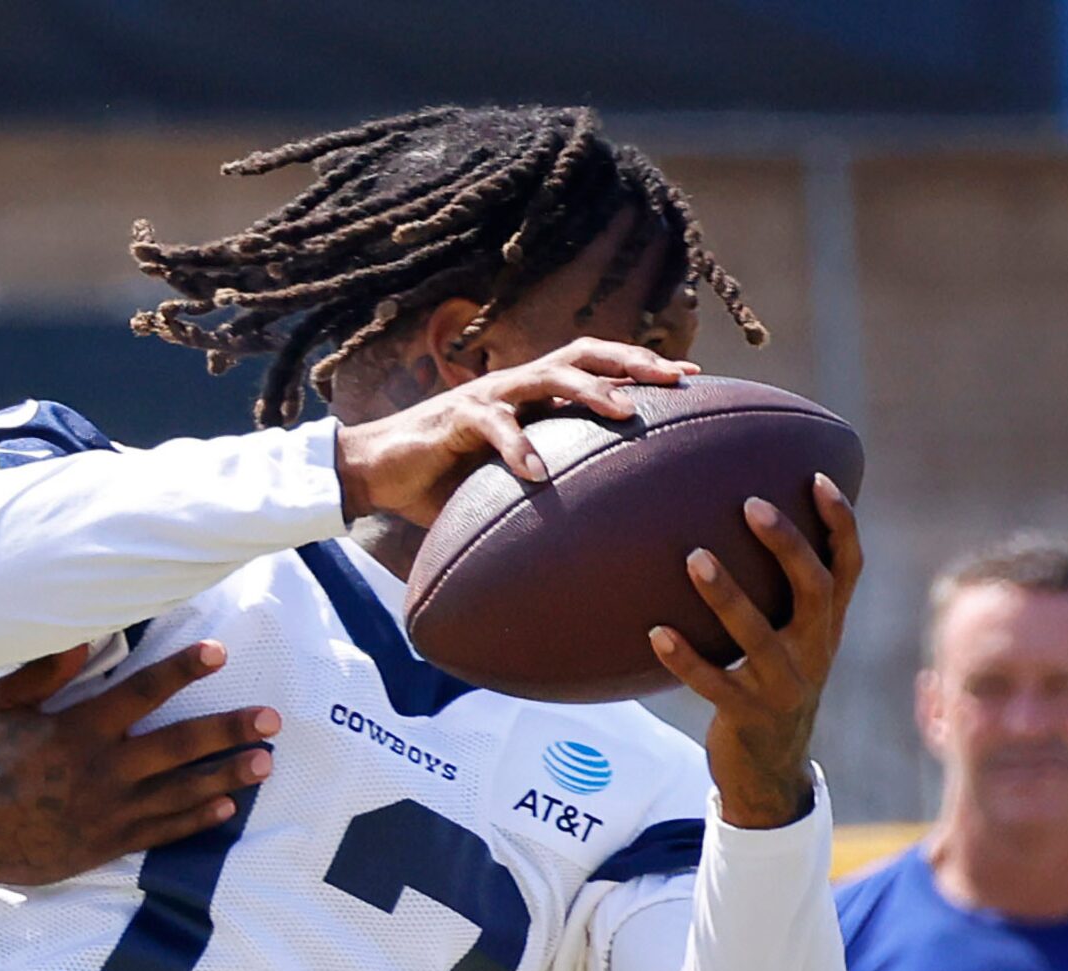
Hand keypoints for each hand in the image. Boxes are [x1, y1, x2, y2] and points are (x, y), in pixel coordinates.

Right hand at [0, 641, 276, 890]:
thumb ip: (43, 672)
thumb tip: (85, 635)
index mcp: (76, 731)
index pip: (141, 694)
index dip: (182, 671)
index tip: (218, 654)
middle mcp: (101, 772)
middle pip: (178, 746)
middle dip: (228, 730)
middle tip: (271, 719)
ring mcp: (107, 812)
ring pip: (180, 792)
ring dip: (226, 775)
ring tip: (265, 763)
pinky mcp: (106, 844)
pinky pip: (161, 832)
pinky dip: (195, 820)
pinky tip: (225, 807)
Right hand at [333, 338, 698, 526]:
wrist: (377, 470)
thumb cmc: (442, 478)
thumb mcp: (504, 478)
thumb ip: (544, 480)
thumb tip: (590, 518)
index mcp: (533, 395)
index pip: (597, 367)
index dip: (642, 368)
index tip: (691, 379)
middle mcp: (517, 384)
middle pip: (585, 354)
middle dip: (633, 363)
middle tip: (676, 380)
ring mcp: (489, 396)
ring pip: (549, 376)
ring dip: (590, 391)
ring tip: (622, 414)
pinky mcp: (459, 417)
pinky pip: (497, 427)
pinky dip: (520, 449)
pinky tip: (539, 474)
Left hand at [648, 475, 861, 828]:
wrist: (769, 770)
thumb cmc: (771, 686)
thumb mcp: (791, 643)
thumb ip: (784, 595)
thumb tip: (750, 525)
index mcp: (827, 628)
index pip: (848, 567)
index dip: (839, 523)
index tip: (816, 477)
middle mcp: (815, 652)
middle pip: (814, 590)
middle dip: (787, 545)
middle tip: (749, 504)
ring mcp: (782, 686)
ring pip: (758, 636)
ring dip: (726, 595)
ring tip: (693, 557)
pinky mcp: (746, 716)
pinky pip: (713, 684)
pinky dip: (685, 659)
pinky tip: (654, 632)